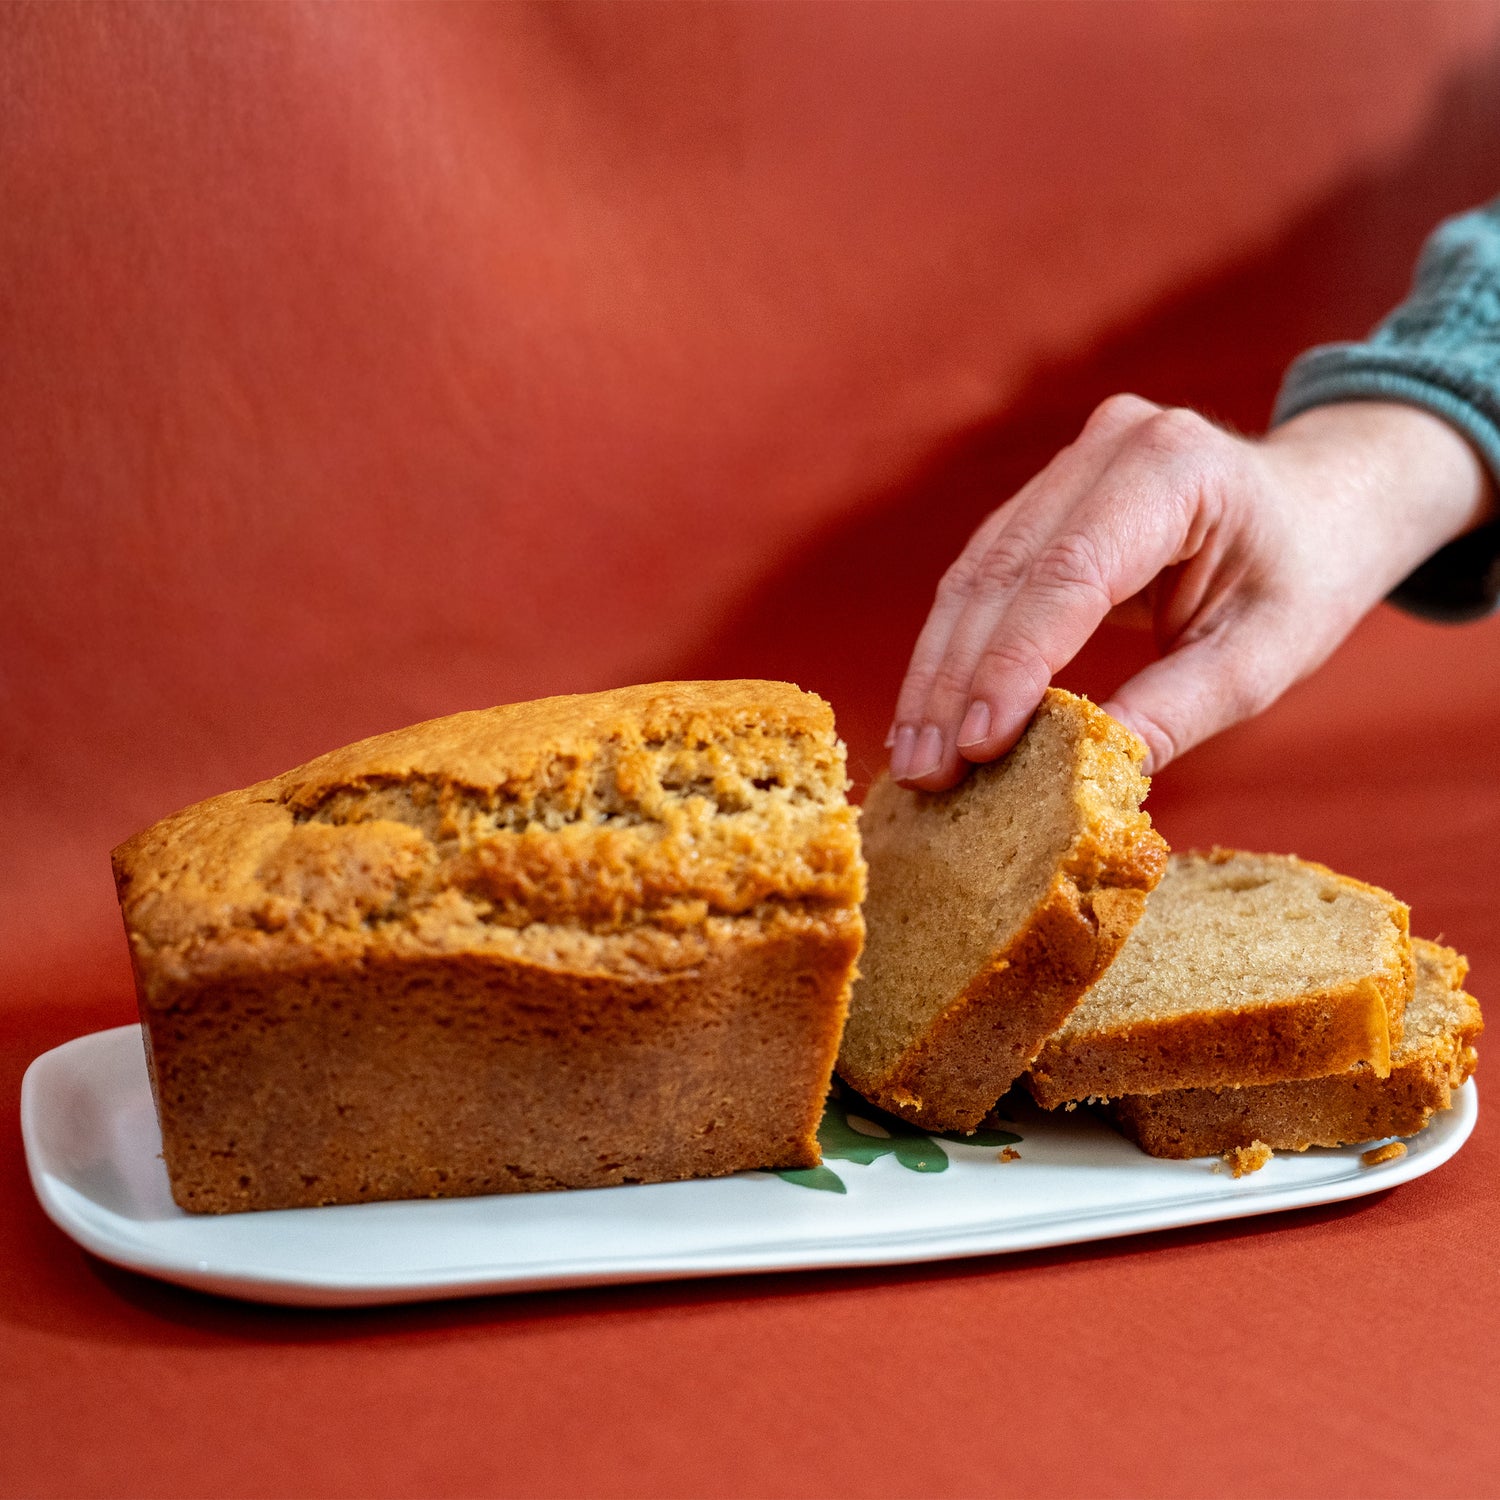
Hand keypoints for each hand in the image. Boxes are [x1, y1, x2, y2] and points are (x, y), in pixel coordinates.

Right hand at [887, 395, 1494, 788]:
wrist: (1324, 503)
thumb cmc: (1304, 577)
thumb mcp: (1262, 657)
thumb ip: (1174, 710)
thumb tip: (1082, 775)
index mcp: (1176, 467)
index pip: (1070, 573)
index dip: (1012, 662)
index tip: (976, 745)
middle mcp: (1110, 445)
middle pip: (1004, 573)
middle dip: (957, 680)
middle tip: (926, 772)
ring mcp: (1070, 463)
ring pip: (977, 575)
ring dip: (941, 672)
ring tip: (918, 757)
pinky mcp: (1045, 496)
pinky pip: (984, 576)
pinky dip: (956, 649)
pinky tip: (933, 712)